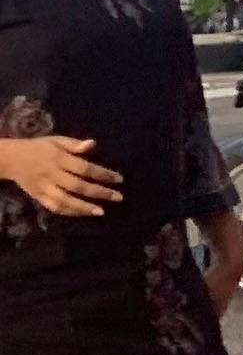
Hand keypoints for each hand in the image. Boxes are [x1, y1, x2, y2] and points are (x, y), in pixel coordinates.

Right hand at [0, 134, 121, 218]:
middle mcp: (52, 174)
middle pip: (78, 185)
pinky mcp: (37, 196)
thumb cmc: (37, 148)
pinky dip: (68, 211)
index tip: (119, 179)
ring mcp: (44, 187)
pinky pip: (53, 206)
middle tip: (118, 198)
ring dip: (84, 207)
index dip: (103, 174)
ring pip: (65, 200)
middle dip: (100, 192)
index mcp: (59, 158)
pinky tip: (82, 213)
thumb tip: (93, 144)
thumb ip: (74, 144)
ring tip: (101, 212)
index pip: (85, 168)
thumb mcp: (55, 141)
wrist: (9, 158)